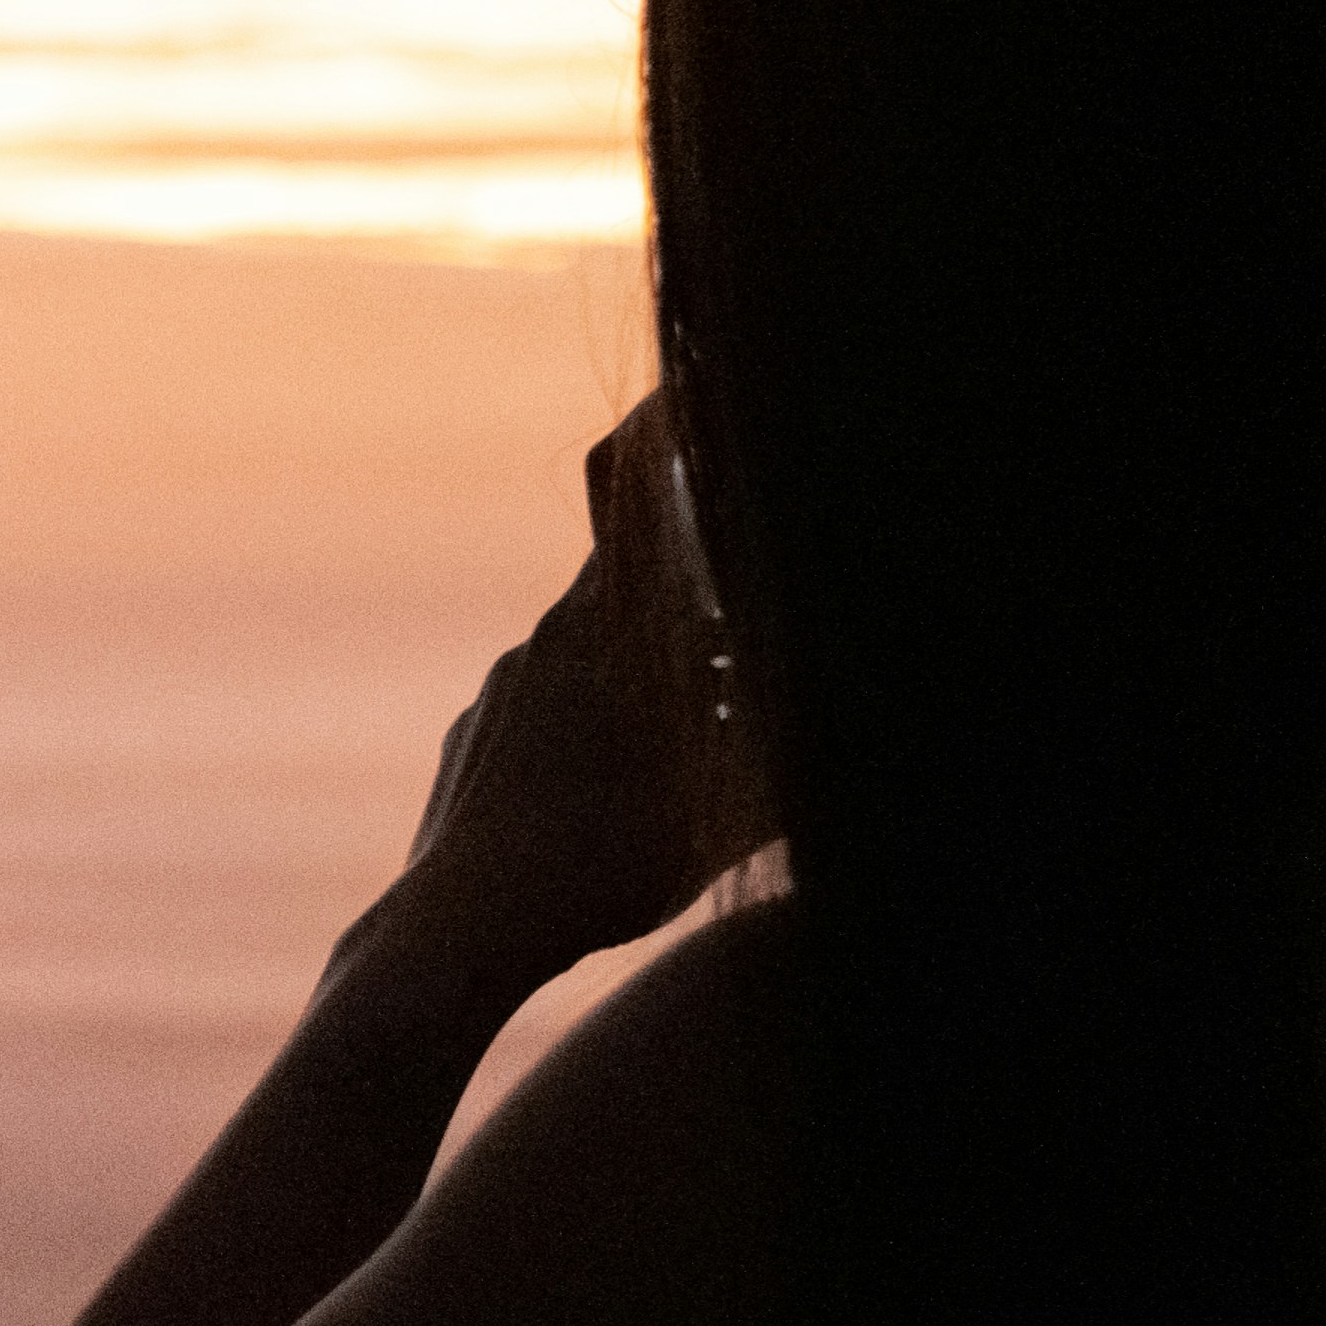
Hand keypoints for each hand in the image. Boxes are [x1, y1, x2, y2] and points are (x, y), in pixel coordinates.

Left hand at [374, 394, 770, 976]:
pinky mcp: (471, 741)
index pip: (636, 494)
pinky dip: (590, 737)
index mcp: (609, 627)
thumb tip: (873, 730)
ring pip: (591, 660)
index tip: (686, 393)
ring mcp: (500, 690)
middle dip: (693, 602)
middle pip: (633, 585)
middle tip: (742, 629)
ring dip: (645, 685)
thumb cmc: (603, 868)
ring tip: (683, 746)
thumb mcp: (733, 811)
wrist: (452, 932)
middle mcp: (546, 639)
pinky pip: (545, 715)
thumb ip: (805, 754)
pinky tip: (611, 800)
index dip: (665, 439)